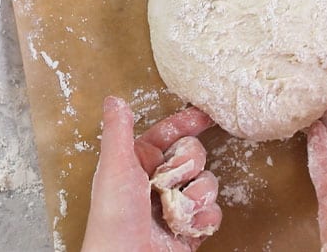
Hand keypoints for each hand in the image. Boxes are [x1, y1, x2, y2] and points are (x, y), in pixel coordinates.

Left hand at [83, 97, 220, 251]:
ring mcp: (176, 204)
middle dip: (187, 166)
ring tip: (177, 208)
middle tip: (169, 180)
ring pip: (207, 184)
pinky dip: (203, 219)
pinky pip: (212, 213)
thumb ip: (117, 131)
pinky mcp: (190, 228)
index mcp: (138, 161)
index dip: (186, 123)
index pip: (168, 133)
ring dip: (196, 196)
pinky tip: (186, 225)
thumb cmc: (114, 217)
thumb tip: (115, 100)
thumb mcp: (114, 166)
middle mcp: (158, 180)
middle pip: (193, 155)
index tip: (205, 116)